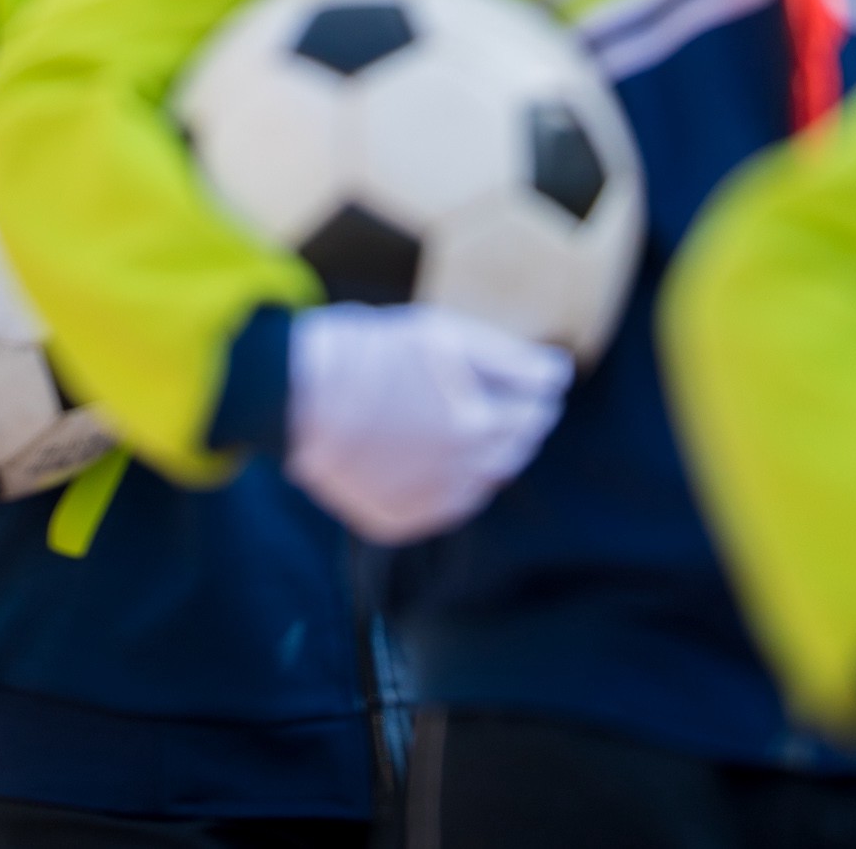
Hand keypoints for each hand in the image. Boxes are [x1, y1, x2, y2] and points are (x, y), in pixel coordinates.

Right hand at [283, 303, 567, 543]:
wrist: (297, 395)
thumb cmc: (369, 353)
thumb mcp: (445, 335)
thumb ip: (510, 359)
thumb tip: (559, 374)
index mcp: (482, 424)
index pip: (540, 407)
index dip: (537, 386)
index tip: (528, 372)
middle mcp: (463, 472)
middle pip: (516, 448)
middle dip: (514, 419)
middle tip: (492, 394)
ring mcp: (430, 501)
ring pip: (482, 480)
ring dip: (481, 452)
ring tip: (449, 419)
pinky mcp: (400, 520)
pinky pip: (442, 505)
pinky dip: (444, 481)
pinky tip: (421, 452)